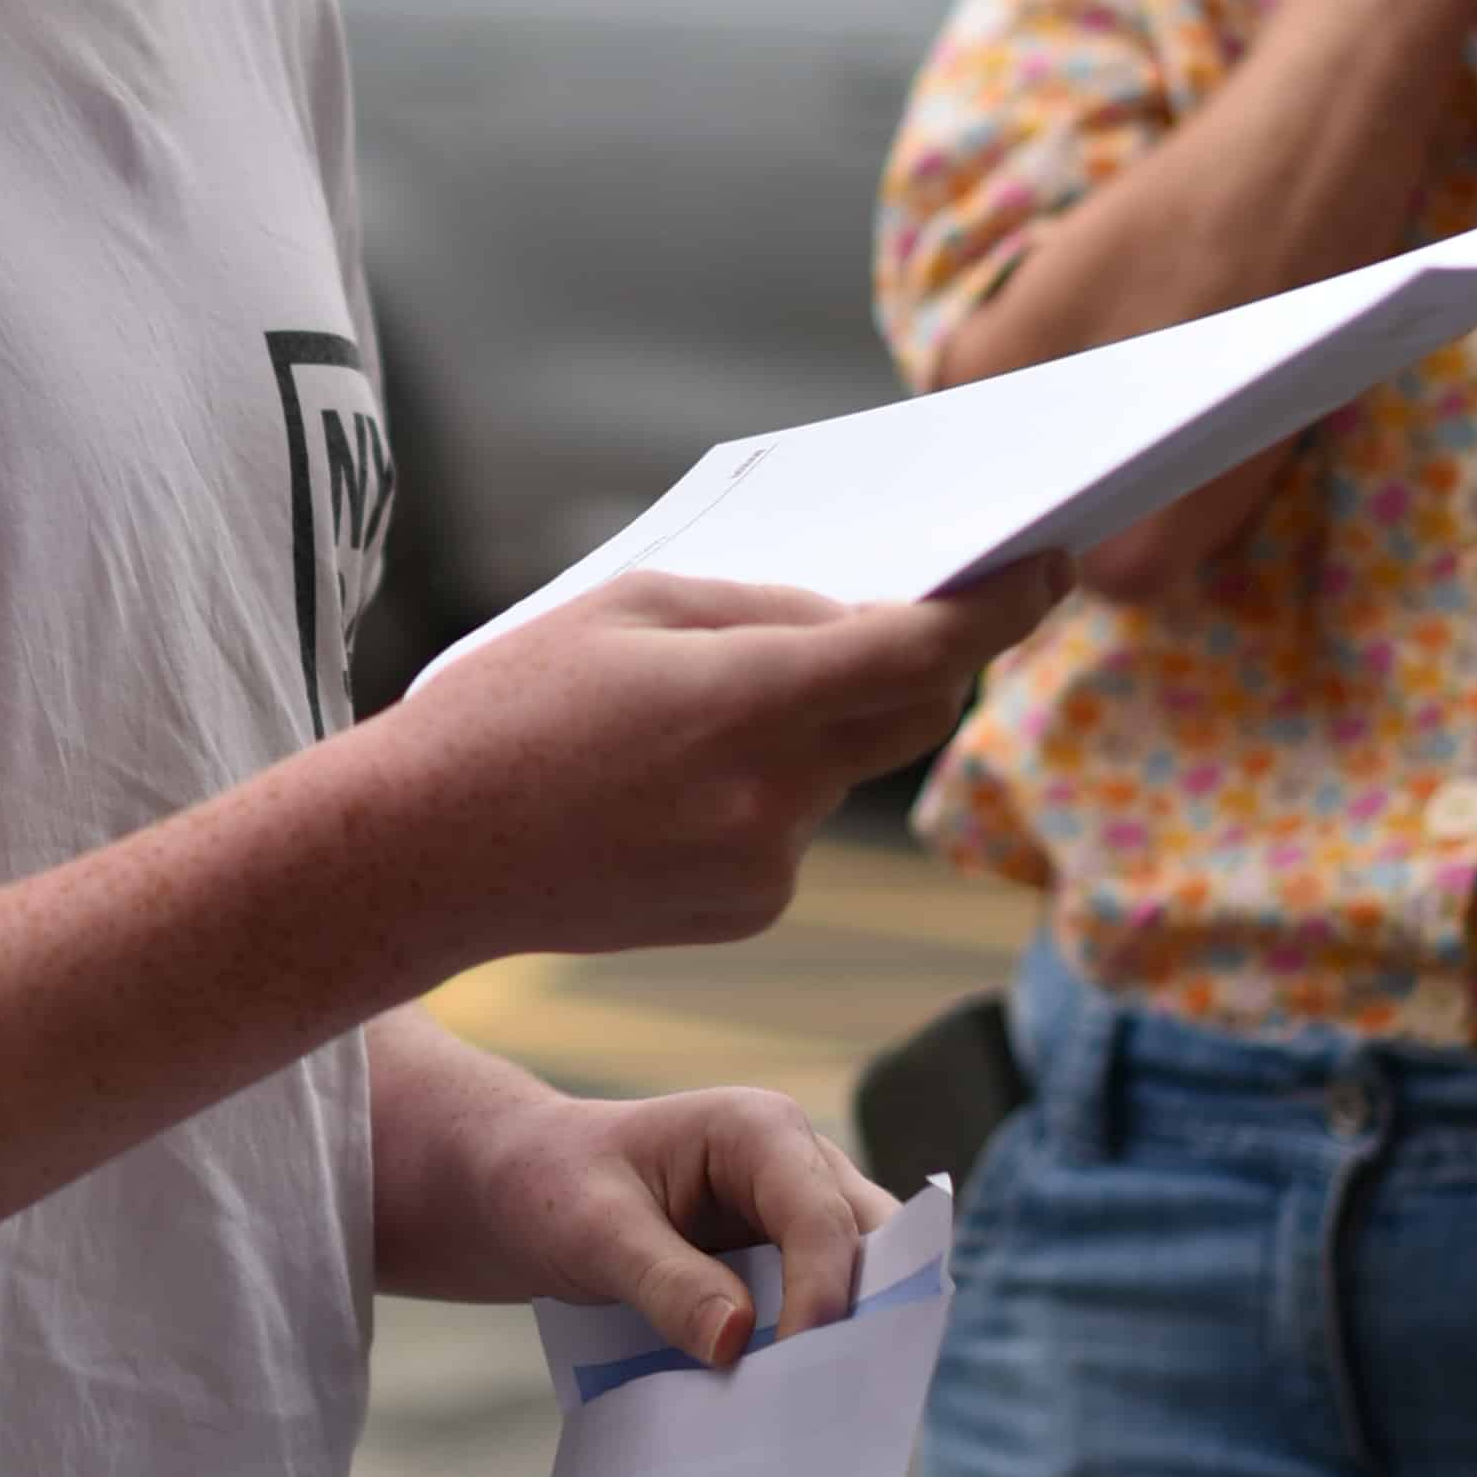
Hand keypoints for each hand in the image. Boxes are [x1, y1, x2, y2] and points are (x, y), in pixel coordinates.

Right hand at [372, 561, 1064, 973]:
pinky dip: (774, 781)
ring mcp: (767, 866)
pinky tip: (677, 774)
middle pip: (911, 711)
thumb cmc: (512, 704)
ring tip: (701, 703)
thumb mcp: (630, 604)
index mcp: (747, 700)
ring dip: (821, 721)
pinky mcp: (748, 910)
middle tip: (905, 605)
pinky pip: (799, 821)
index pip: (920, 651)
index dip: (1001, 609)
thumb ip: (760, 609)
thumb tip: (858, 623)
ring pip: (846, 766)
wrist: (426, 852)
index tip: (1049, 566)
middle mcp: (775, 794)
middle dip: (923, 657)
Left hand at [435, 1074, 891, 1367]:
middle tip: (835, 1405)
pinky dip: (813, 1356)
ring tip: (814, 1419)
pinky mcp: (781, 1264)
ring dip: (843, 1344)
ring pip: (858, 1282)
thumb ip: (664, 1281)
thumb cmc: (551, 1185)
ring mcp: (794, 1215)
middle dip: (861, 1319)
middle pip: (867, 1245)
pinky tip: (785, 1409)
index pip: (820, 1217)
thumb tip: (738, 1340)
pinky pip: (821, 1310)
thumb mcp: (592, 1230)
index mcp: (758, 1129)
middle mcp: (795, 1165)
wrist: (521, 1187)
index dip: (823, 1295)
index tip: (798, 1373)